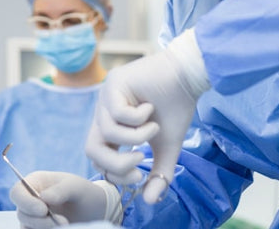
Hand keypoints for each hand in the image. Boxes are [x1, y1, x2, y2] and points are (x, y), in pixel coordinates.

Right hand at [9, 171, 118, 228]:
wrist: (93, 210)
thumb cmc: (83, 193)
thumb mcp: (76, 187)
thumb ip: (61, 190)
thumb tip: (43, 198)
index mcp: (34, 183)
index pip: (17, 193)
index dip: (26, 203)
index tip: (43, 210)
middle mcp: (29, 201)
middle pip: (21, 214)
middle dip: (40, 221)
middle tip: (63, 222)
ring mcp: (33, 218)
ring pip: (27, 227)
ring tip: (65, 226)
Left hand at [85, 29, 208, 202]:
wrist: (187, 76)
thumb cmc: (175, 109)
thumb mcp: (167, 148)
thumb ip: (159, 174)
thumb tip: (151, 201)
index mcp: (111, 129)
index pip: (98, 159)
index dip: (114, 173)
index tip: (139, 177)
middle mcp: (103, 114)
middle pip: (91, 149)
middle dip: (116, 163)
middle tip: (139, 161)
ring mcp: (105, 97)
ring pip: (107, 132)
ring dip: (135, 137)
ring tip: (152, 127)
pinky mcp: (113, 83)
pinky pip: (118, 113)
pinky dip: (138, 118)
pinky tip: (149, 108)